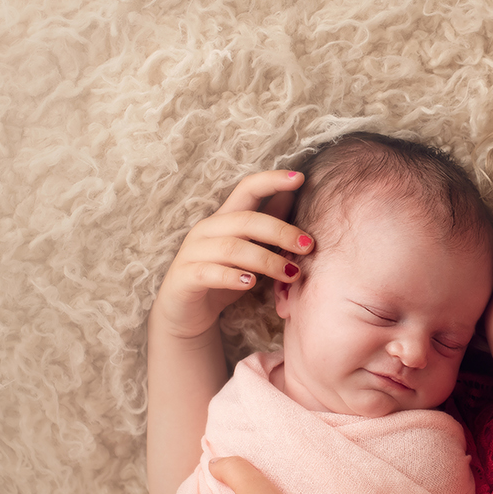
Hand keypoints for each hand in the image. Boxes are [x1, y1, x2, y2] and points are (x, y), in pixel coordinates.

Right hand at [150, 169, 314, 340]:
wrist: (185, 315)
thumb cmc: (221, 279)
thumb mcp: (249, 251)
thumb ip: (266, 228)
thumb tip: (292, 197)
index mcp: (224, 219)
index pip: (247, 188)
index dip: (271, 180)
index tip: (300, 178)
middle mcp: (206, 230)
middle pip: (246, 219)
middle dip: (281, 231)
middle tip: (308, 246)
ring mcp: (192, 253)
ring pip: (232, 248)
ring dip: (266, 260)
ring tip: (291, 273)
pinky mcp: (184, 278)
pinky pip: (209, 273)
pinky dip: (232, 277)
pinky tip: (251, 283)